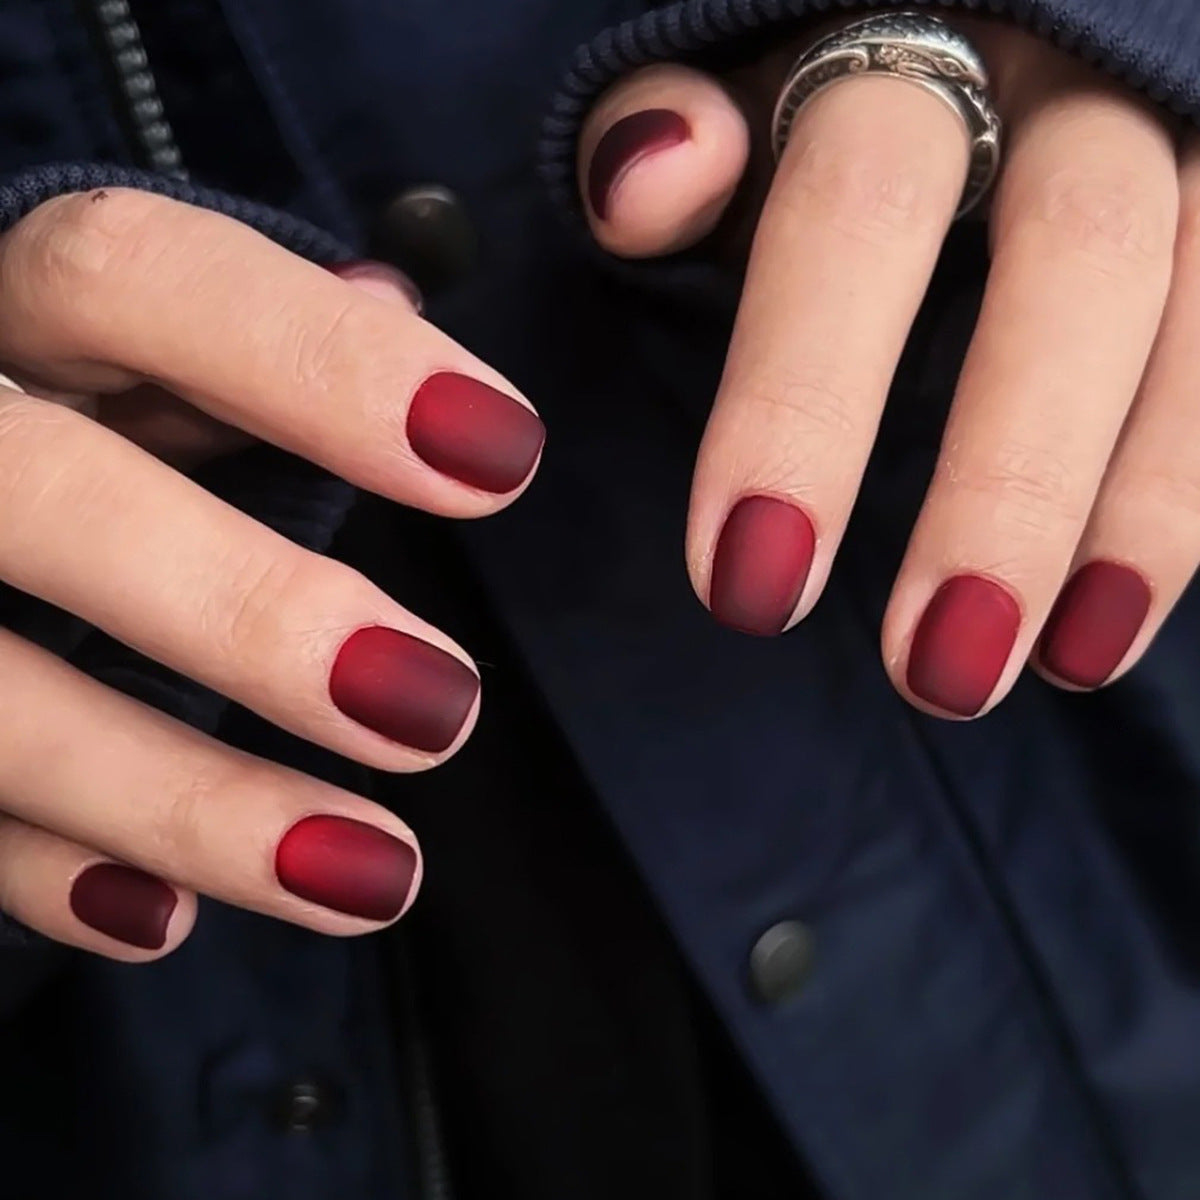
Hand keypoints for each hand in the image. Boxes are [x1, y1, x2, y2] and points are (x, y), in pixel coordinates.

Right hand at [0, 190, 543, 958]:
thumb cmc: (53, 400)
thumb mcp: (121, 342)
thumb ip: (235, 330)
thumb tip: (393, 300)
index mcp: (4, 309)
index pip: (133, 279)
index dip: (321, 362)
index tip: (504, 452)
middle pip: (44, 497)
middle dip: (248, 610)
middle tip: (442, 706)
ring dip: (187, 804)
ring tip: (378, 873)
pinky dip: (45, 874)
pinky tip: (166, 918)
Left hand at [578, 18, 1196, 718]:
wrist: (978, 33)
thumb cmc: (822, 106)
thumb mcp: (733, 105)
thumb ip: (675, 136)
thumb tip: (641, 185)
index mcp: (905, 56)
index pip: (853, 215)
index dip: (804, 399)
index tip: (746, 584)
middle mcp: (1072, 84)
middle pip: (1079, 257)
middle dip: (1009, 478)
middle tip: (937, 671)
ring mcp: (1186, 139)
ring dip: (1150, 507)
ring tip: (1073, 662)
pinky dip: (1197, 484)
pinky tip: (1124, 604)